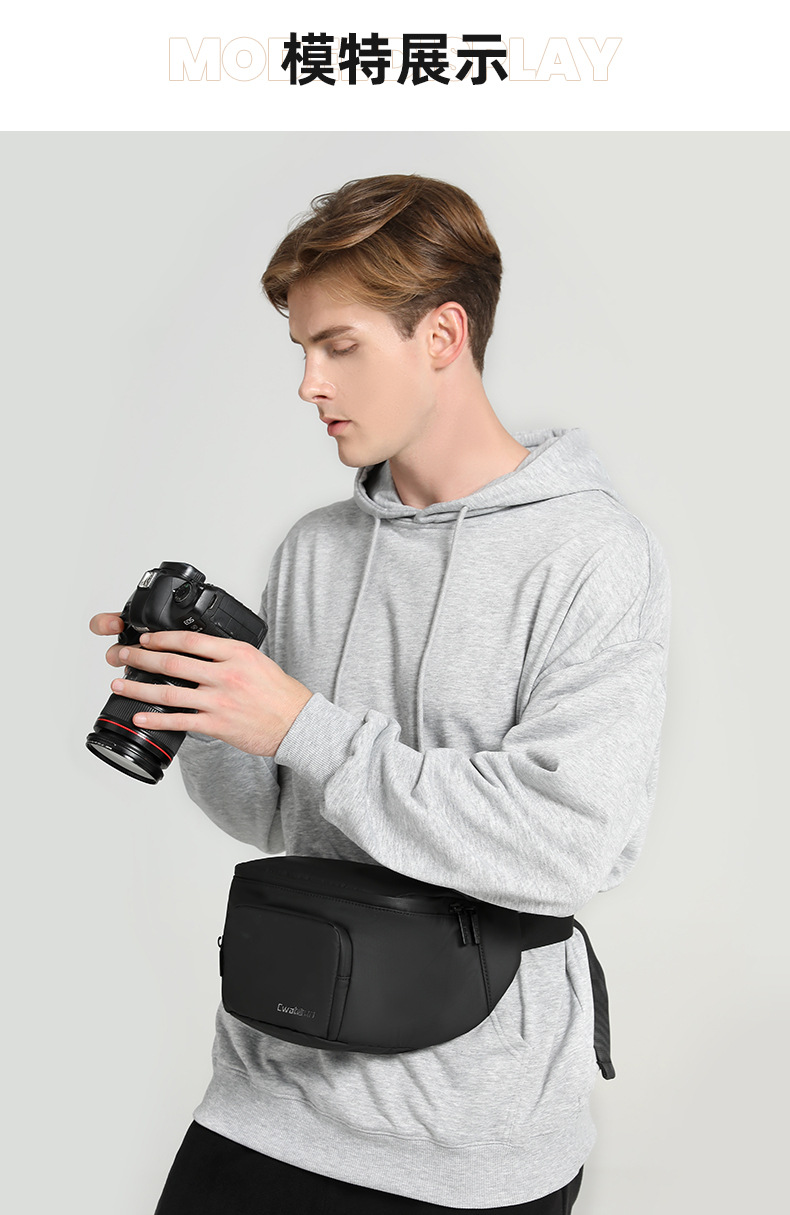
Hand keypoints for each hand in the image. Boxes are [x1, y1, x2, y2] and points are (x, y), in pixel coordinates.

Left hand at [89, 618, 312, 755]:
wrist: (297, 723)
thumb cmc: (279, 693)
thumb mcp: (255, 660)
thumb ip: (227, 653)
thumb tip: (196, 648)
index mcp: (235, 653)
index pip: (189, 640)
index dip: (161, 638)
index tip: (145, 639)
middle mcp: (226, 675)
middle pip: (173, 663)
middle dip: (140, 658)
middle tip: (121, 656)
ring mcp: (220, 701)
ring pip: (170, 692)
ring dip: (140, 688)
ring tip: (120, 684)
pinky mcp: (217, 725)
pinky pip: (180, 721)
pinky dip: (156, 719)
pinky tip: (140, 717)